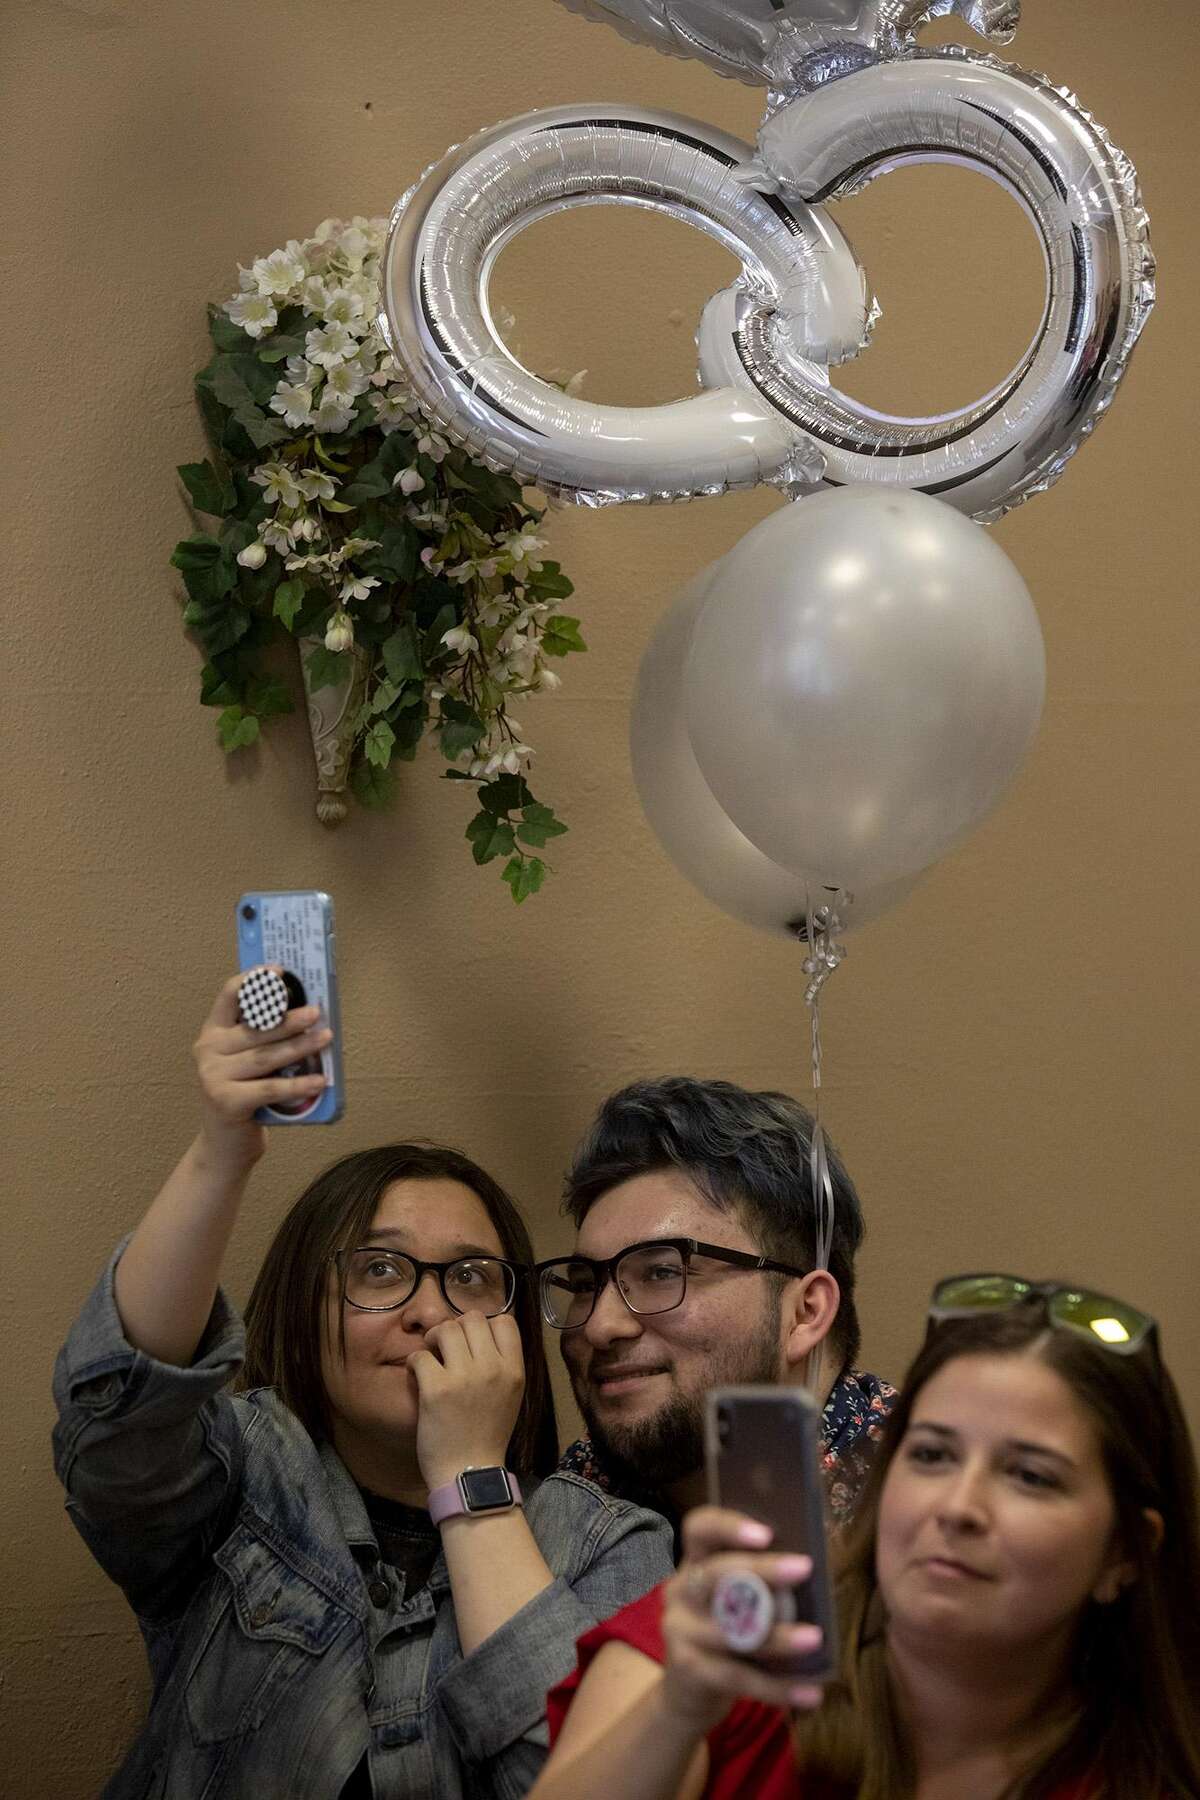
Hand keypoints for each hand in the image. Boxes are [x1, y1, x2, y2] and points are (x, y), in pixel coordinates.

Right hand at [193, 972, 330, 1169]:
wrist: (225, 1145)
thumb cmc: (244, 1096)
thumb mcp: (246, 1061)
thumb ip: (262, 1038)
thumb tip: (307, 1011)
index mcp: (212, 1033)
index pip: (229, 996)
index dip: (255, 981)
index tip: (280, 971)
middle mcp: (208, 1050)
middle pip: (256, 1028)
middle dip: (289, 1019)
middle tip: (316, 1012)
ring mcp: (213, 1076)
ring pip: (266, 1056)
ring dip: (300, 1047)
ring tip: (326, 1038)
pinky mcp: (226, 1102)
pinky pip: (270, 1088)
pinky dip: (298, 1084)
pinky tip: (320, 1080)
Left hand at [411, 1310, 524, 1492]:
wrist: (469, 1474)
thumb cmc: (487, 1436)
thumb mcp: (511, 1396)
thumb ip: (502, 1365)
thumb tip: (480, 1336)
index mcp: (514, 1370)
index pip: (504, 1320)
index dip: (484, 1326)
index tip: (472, 1342)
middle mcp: (492, 1368)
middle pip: (471, 1318)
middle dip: (455, 1328)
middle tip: (445, 1348)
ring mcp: (464, 1377)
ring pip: (445, 1329)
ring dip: (433, 1340)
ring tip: (431, 1357)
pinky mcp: (436, 1389)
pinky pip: (419, 1355)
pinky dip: (414, 1363)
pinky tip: (417, 1377)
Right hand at [660, 1507, 826, 1732]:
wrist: (690, 1692)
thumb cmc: (727, 1633)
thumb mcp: (733, 1600)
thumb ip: (758, 1582)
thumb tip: (814, 1569)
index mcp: (694, 1562)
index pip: (699, 1528)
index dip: (728, 1526)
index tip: (766, 1532)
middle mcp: (679, 1590)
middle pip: (716, 1573)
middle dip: (762, 1570)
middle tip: (804, 1568)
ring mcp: (679, 1630)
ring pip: (731, 1630)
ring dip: (777, 1636)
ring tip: (815, 1638)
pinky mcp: (688, 1669)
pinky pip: (738, 1677)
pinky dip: (777, 1686)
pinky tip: (811, 1693)